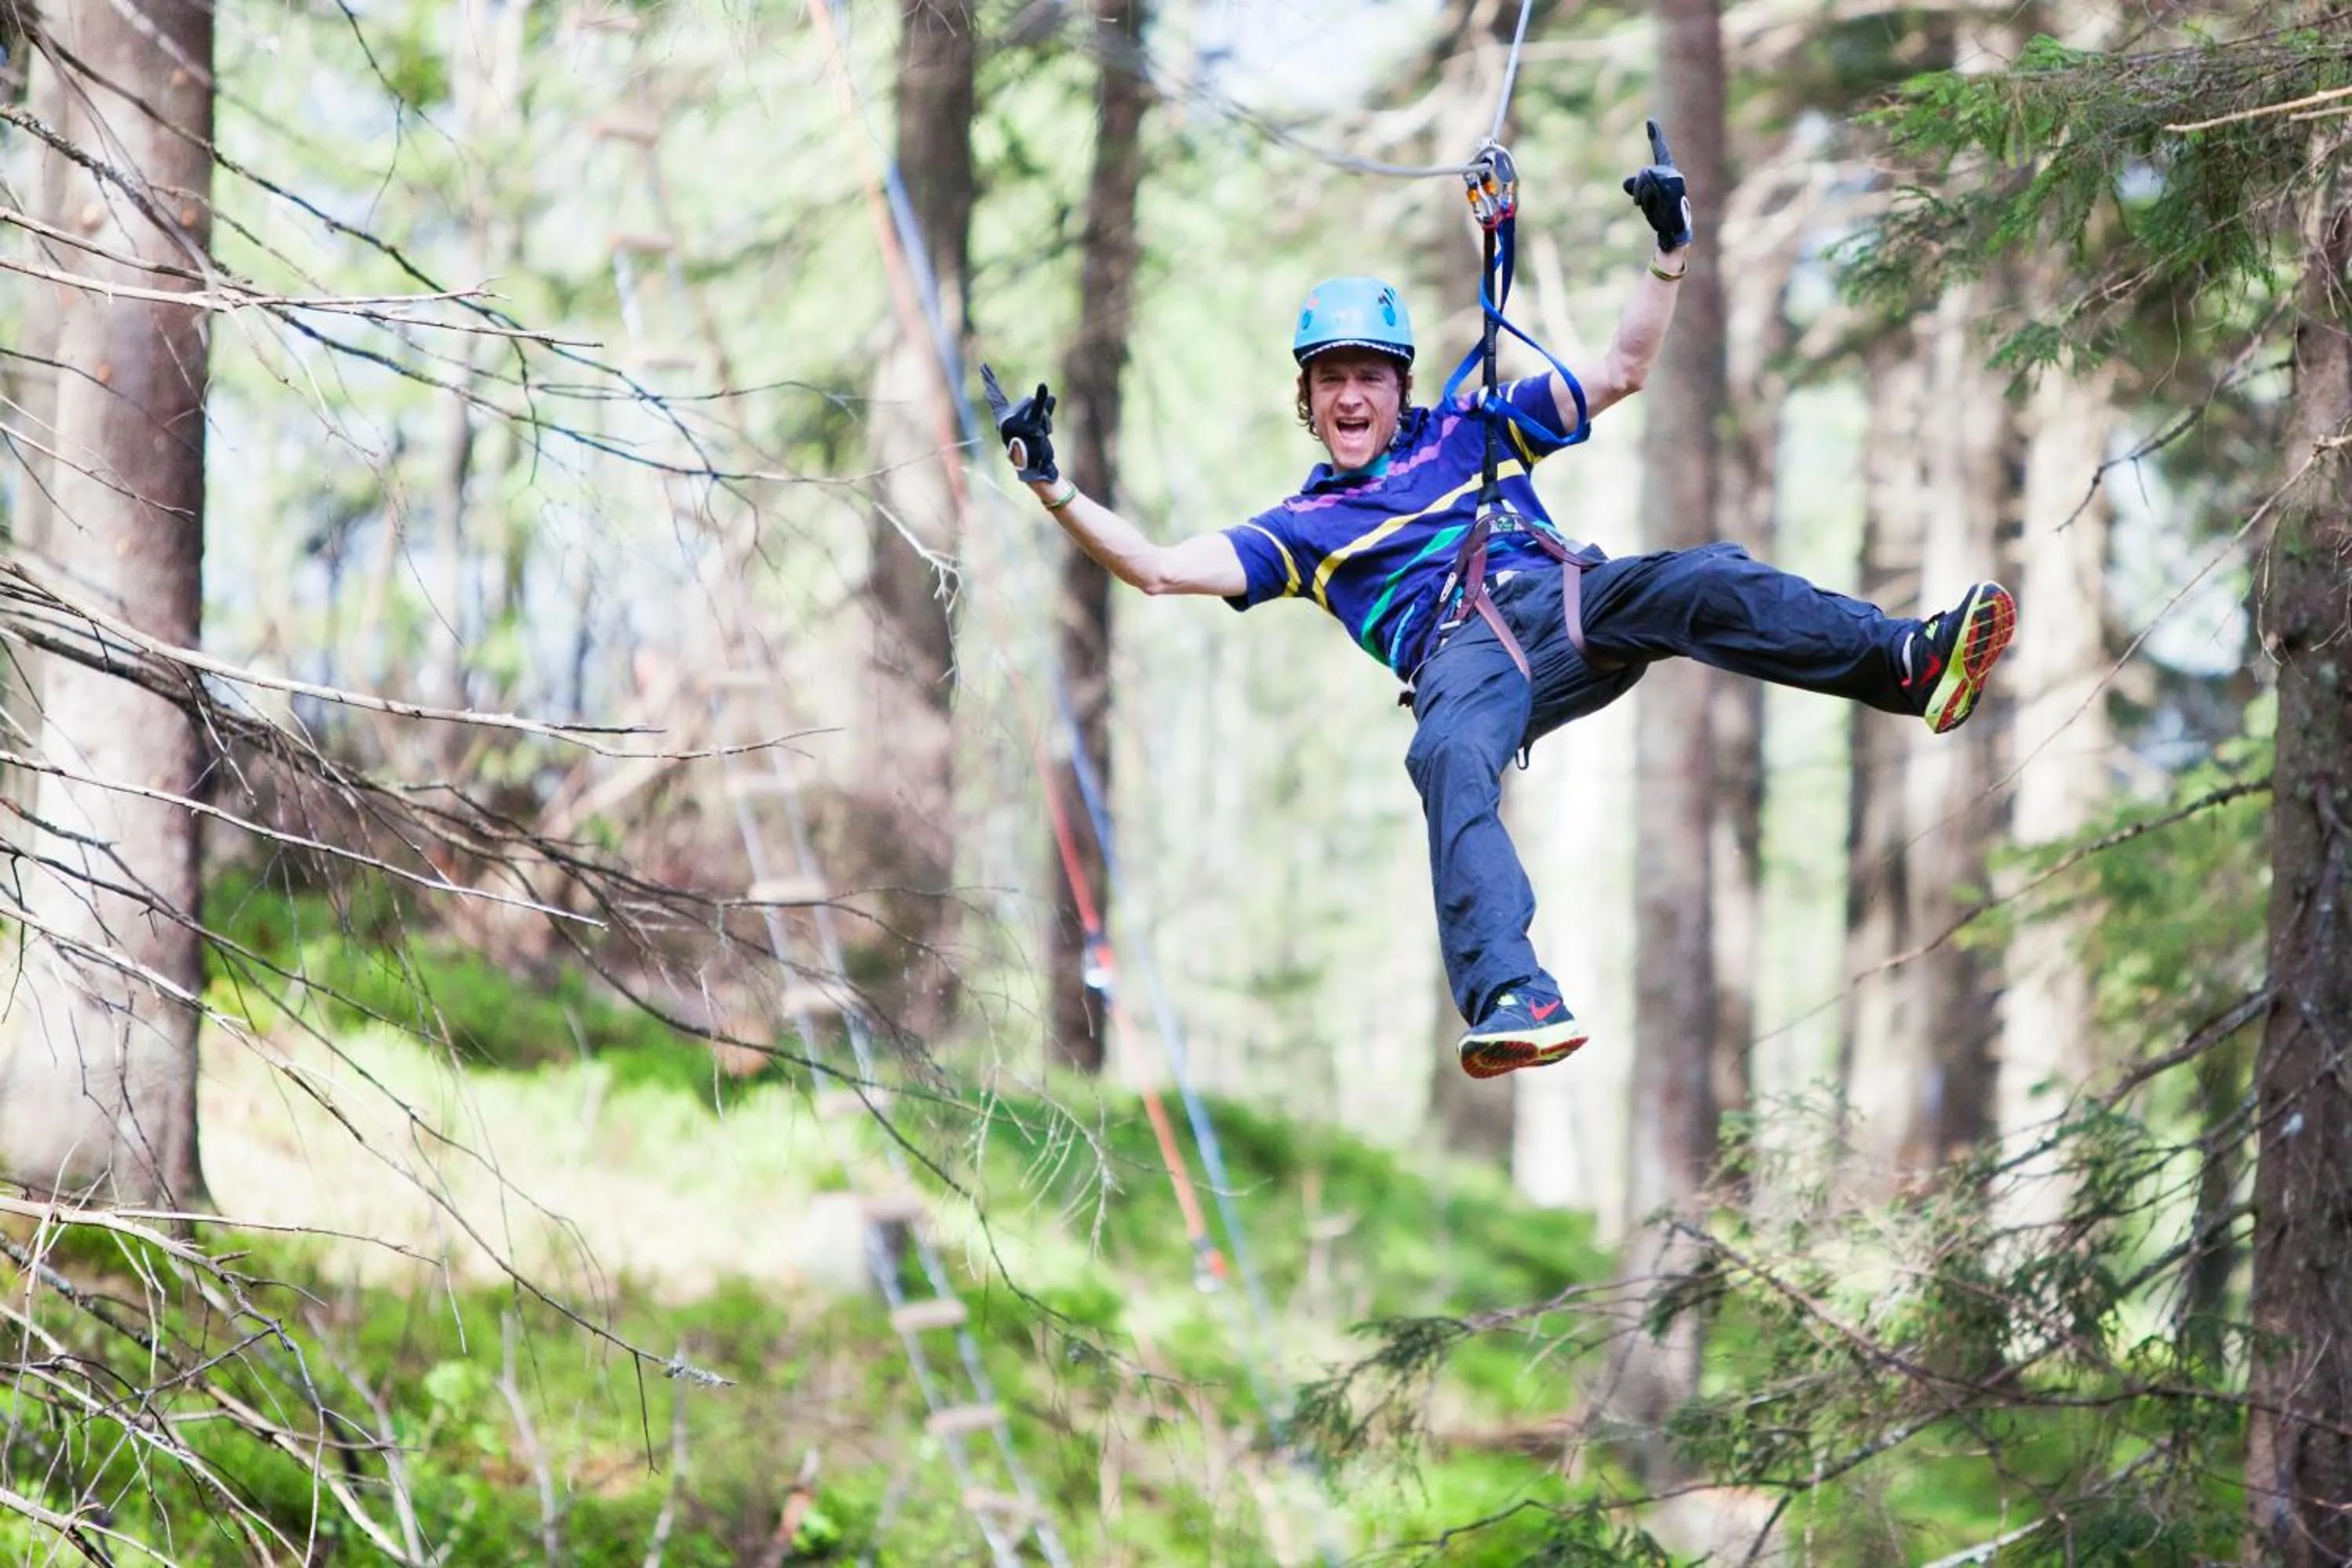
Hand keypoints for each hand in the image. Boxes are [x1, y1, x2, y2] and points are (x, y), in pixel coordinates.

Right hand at [980, 364, 1058, 483]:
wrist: (1035, 467)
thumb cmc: (1033, 449)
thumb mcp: (1037, 425)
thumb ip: (1042, 409)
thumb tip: (1052, 396)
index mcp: (1003, 419)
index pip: (996, 396)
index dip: (989, 380)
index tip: (983, 365)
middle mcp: (1005, 420)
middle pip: (1028, 402)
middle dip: (1038, 415)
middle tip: (1036, 432)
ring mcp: (1016, 422)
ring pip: (1038, 408)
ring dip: (1046, 421)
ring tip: (1041, 437)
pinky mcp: (1028, 426)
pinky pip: (1037, 409)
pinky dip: (1042, 398)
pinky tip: (1043, 386)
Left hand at [1621, 118, 1693, 252]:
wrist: (1673, 229)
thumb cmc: (1660, 213)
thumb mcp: (1645, 198)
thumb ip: (1636, 186)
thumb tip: (1626, 183)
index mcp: (1666, 172)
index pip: (1660, 150)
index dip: (1656, 135)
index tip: (1650, 121)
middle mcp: (1672, 172)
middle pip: (1643, 171)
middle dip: (1637, 189)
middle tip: (1642, 204)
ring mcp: (1675, 178)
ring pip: (1645, 178)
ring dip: (1642, 196)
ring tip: (1653, 207)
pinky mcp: (1675, 186)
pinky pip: (1652, 186)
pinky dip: (1649, 199)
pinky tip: (1658, 207)